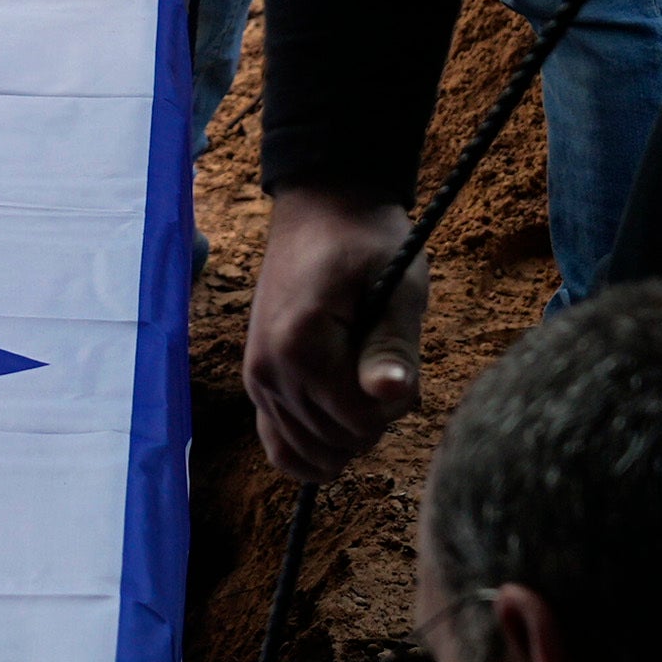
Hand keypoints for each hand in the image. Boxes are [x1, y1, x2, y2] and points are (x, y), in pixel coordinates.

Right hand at [243, 189, 427, 475]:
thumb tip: (390, 396)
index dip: (394, 404)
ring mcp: (257, 379)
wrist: (322, 209)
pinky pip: (276, 443)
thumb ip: (392, 345)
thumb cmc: (369, 243)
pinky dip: (307, 453)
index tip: (405, 366)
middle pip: (335, 439)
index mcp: (301, 345)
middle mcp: (268, 370)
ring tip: (362, 385)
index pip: (359, 420)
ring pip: (309, 449)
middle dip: (372, 419)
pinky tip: (335, 445)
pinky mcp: (256, 381)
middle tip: (385, 370)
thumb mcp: (396, 286)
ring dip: (346, 432)